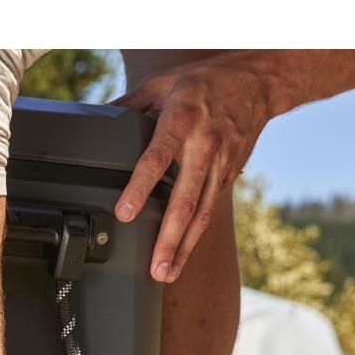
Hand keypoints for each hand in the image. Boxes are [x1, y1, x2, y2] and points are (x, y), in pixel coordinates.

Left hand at [113, 53, 273, 281]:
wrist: (258, 81)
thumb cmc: (204, 82)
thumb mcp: (162, 83)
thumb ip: (129, 103)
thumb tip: (96, 118)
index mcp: (182, 121)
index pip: (156, 160)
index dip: (139, 188)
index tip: (125, 213)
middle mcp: (204, 147)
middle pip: (185, 201)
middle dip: (169, 238)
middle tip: (155, 268)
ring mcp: (221, 164)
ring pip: (201, 214)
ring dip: (184, 247)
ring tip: (167, 273)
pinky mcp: (230, 174)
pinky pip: (210, 209)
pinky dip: (195, 234)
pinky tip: (182, 254)